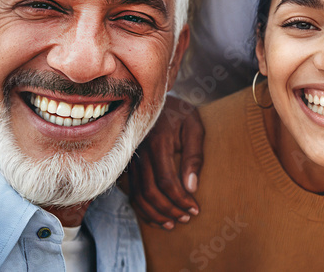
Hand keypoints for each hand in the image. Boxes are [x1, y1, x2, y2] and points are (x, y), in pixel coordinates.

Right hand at [128, 96, 204, 227]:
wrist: (155, 99)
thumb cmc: (179, 113)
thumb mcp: (194, 126)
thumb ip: (194, 155)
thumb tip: (191, 187)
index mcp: (158, 141)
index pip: (166, 181)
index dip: (180, 199)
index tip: (194, 209)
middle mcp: (140, 151)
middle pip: (150, 191)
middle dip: (169, 210)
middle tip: (185, 219)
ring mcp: (131, 158)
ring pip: (138, 195)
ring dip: (154, 213)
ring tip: (171, 223)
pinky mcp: (128, 164)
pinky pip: (131, 191)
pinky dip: (142, 208)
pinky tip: (155, 216)